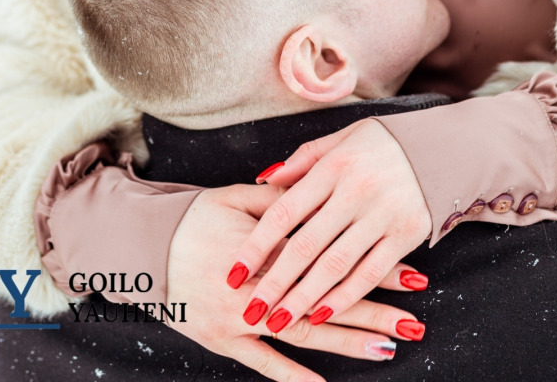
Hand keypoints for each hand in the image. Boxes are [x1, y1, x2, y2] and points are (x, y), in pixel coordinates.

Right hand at [168, 182, 425, 381]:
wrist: (142, 249)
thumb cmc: (191, 218)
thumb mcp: (234, 198)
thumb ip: (279, 200)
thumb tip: (319, 193)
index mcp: (265, 243)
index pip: (329, 255)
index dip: (368, 264)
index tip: (408, 272)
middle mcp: (256, 283)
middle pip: (324, 297)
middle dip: (372, 309)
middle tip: (414, 319)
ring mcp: (240, 317)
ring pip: (303, 332)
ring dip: (348, 341)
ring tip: (389, 346)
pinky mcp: (223, 340)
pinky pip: (264, 364)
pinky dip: (294, 378)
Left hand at [227, 120, 430, 330]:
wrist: (442, 147)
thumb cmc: (381, 143)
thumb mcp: (339, 139)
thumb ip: (302, 161)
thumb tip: (264, 180)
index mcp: (333, 166)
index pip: (284, 211)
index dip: (256, 245)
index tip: (233, 271)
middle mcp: (355, 191)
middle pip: (306, 245)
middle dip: (274, 282)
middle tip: (250, 310)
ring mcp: (382, 215)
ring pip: (336, 265)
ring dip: (305, 298)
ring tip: (280, 320)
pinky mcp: (406, 234)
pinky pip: (370, 272)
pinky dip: (345, 297)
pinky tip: (322, 314)